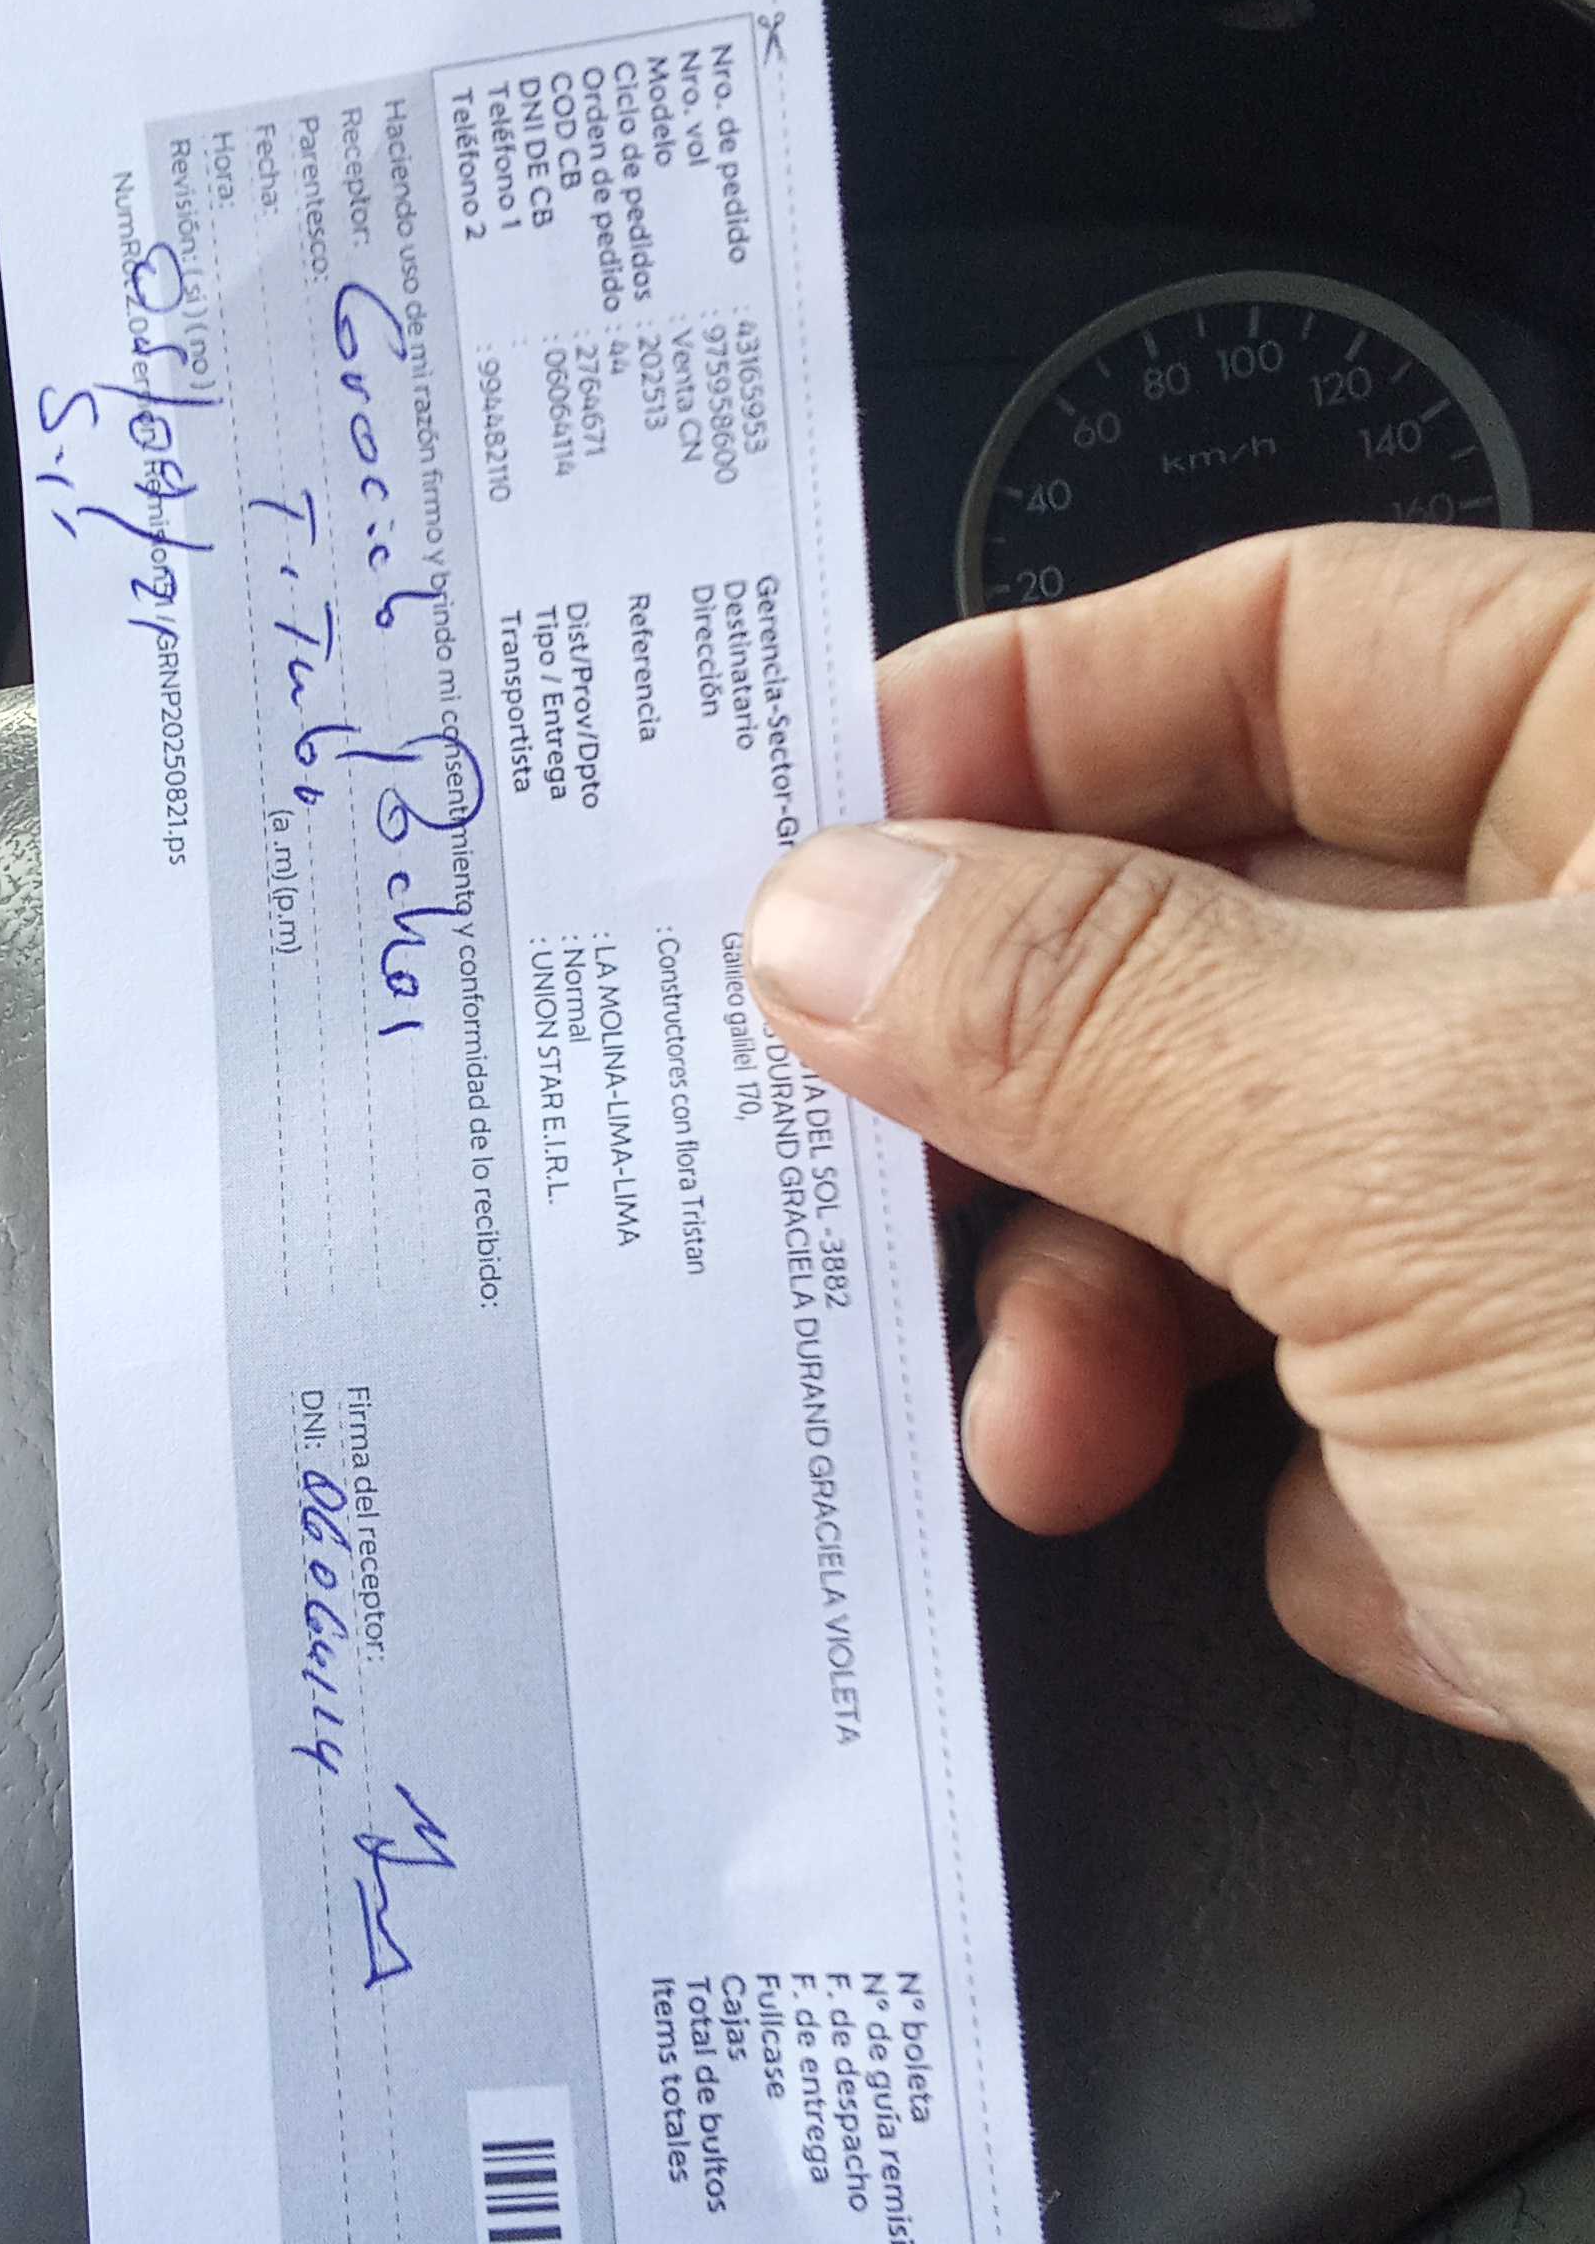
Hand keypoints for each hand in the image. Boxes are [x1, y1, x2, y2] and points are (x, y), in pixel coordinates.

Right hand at [743, 525, 1594, 1805]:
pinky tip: (1442, 1602)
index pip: (1286, 640)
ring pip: (1294, 1204)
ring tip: (1074, 1463)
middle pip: (1245, 947)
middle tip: (883, 1202)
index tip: (800, 857)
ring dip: (1150, 1344)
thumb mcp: (1413, 1164)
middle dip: (1052, 1115)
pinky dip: (1373, 1520)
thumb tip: (823, 909)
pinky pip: (1411, 1417)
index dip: (1018, 732)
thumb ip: (1084, 1005)